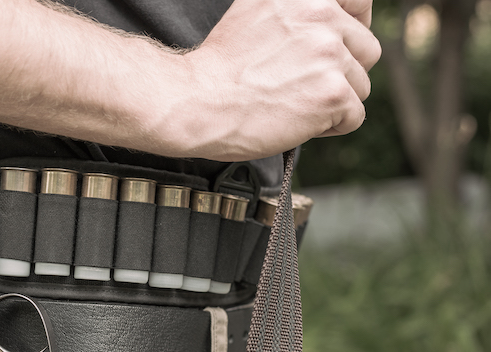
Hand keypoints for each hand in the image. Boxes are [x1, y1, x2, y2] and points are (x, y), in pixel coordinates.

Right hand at [171, 0, 380, 160]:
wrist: (197, 101)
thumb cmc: (219, 68)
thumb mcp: (254, 12)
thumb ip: (293, 10)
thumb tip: (323, 20)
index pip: (359, 1)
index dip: (353, 29)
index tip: (336, 47)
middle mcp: (322, 16)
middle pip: (367, 50)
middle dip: (342, 73)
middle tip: (303, 86)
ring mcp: (330, 54)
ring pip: (360, 86)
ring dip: (333, 101)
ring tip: (292, 104)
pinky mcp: (333, 93)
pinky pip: (354, 116)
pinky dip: (329, 127)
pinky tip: (297, 121)